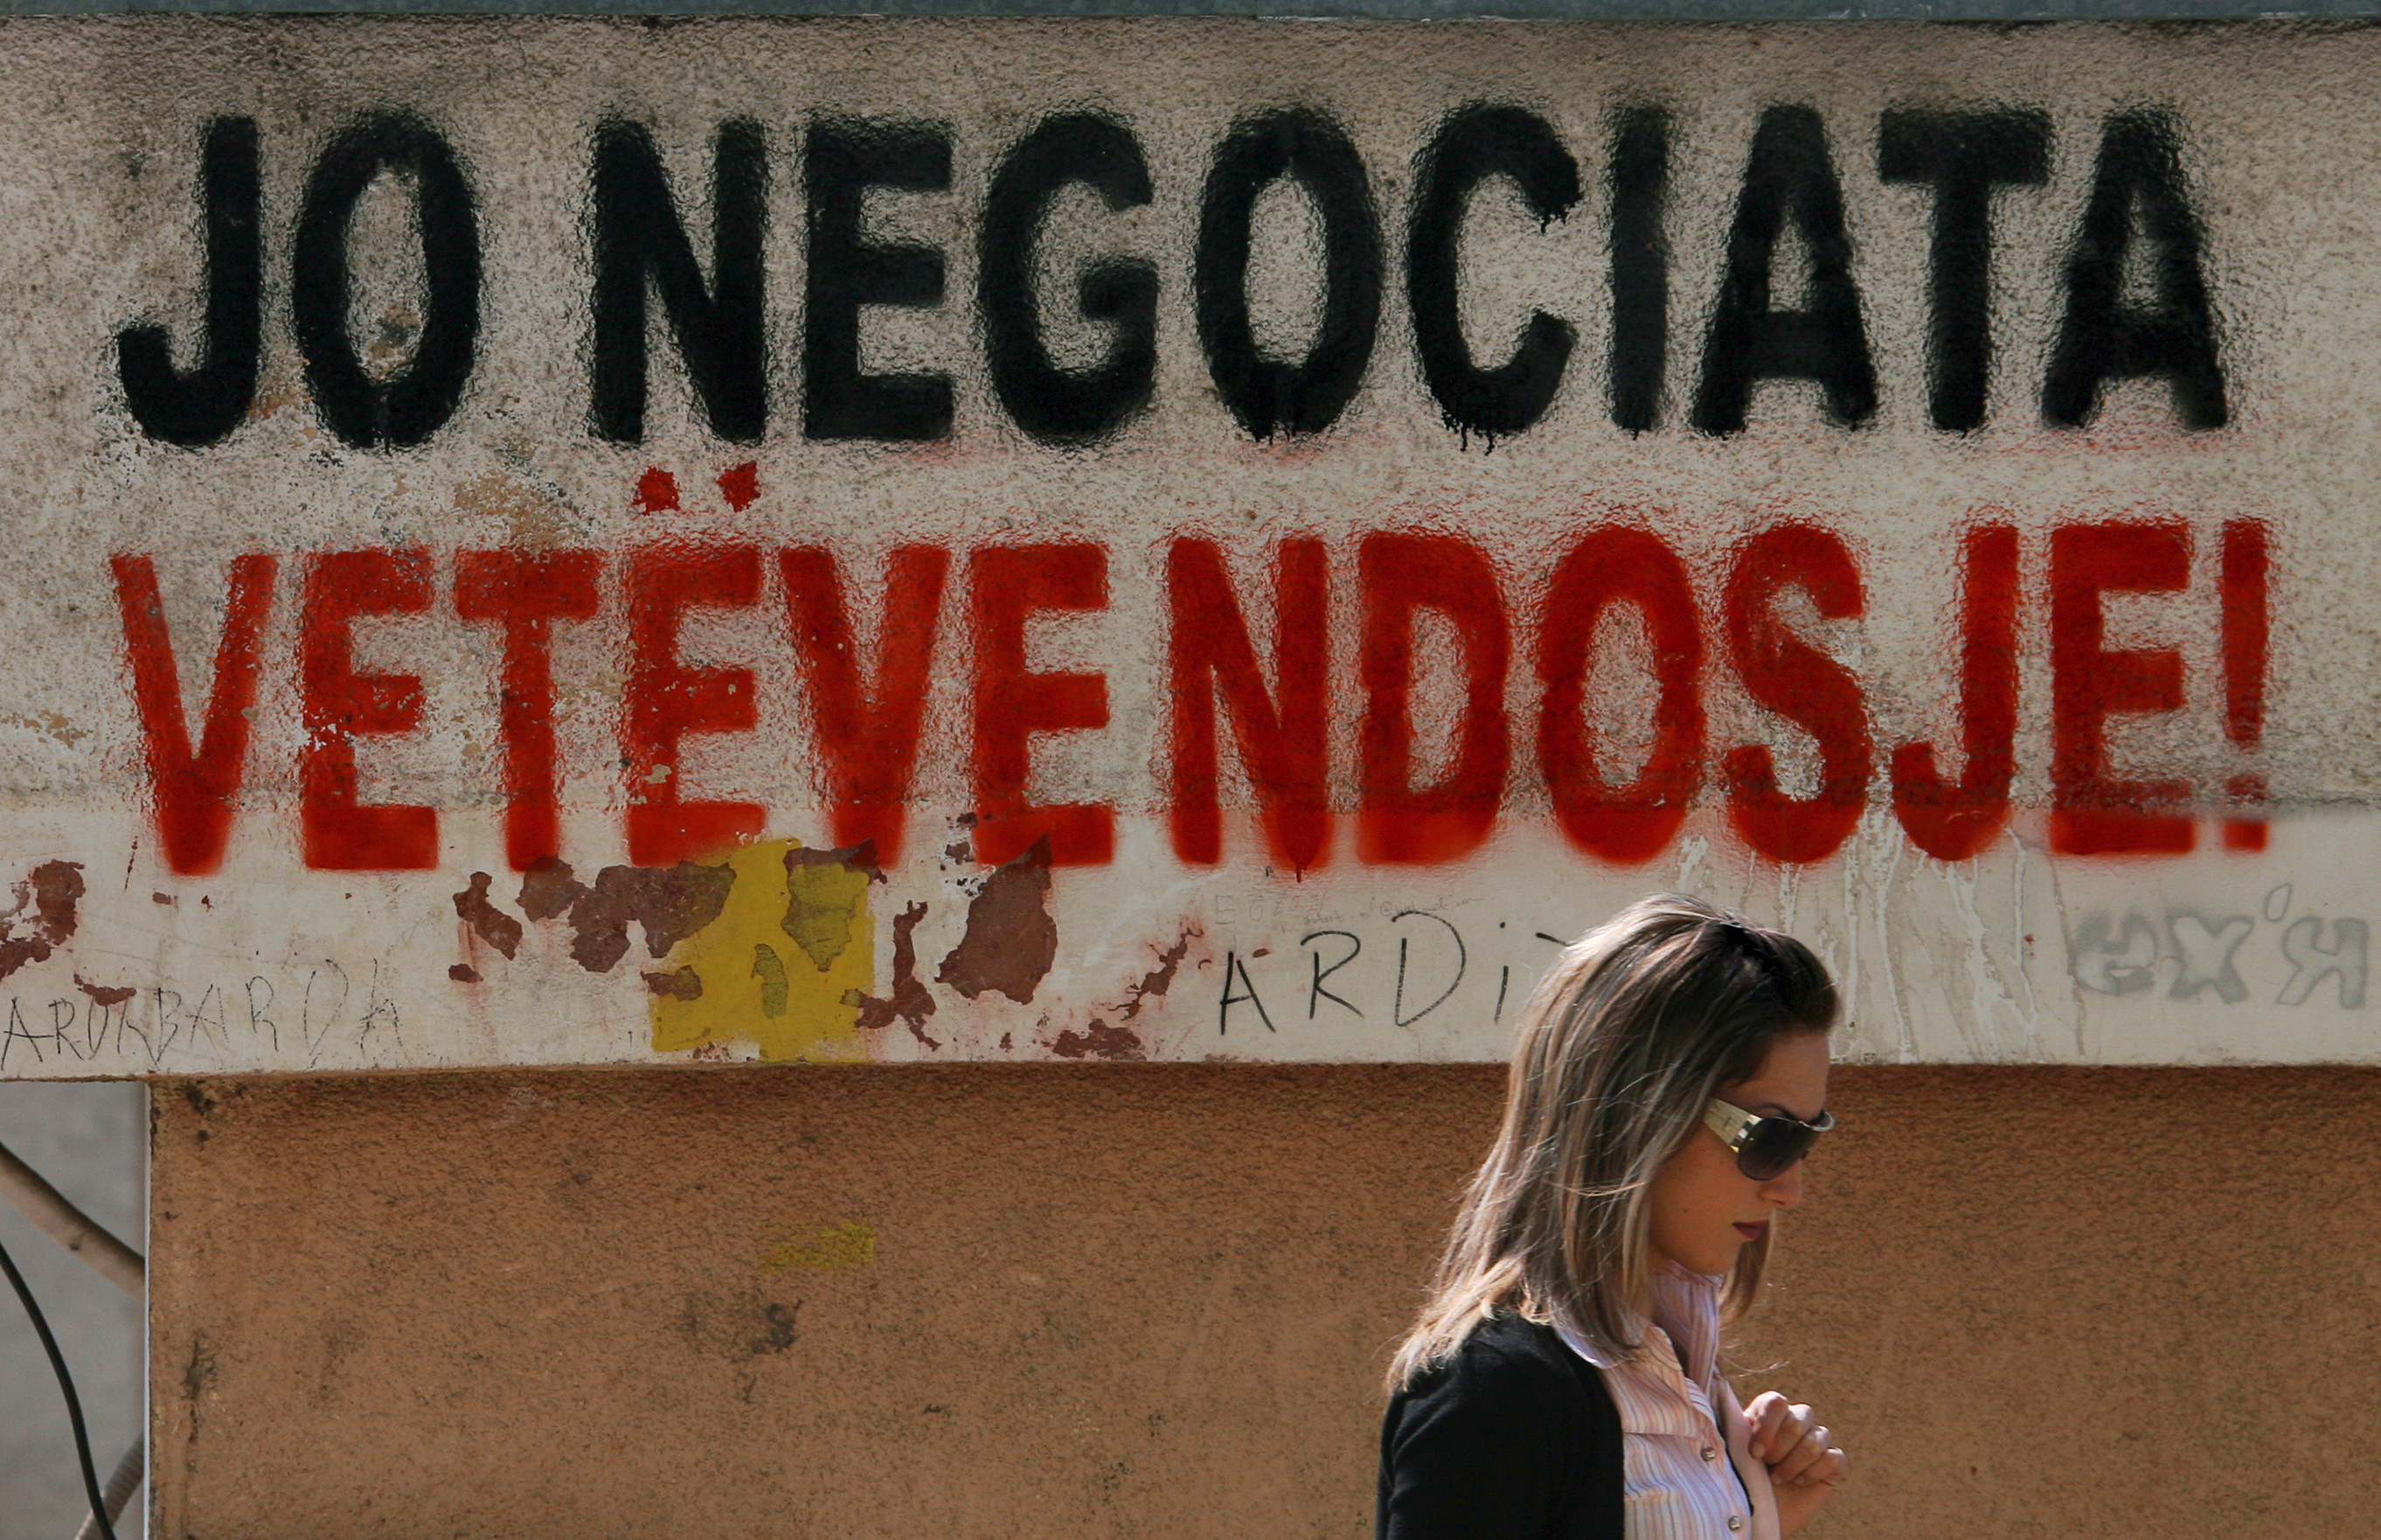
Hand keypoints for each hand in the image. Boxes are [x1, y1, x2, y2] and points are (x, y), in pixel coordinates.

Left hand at [1744, 1391, 1845, 1535]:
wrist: (1760, 1511)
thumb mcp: (1735, 1453)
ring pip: (1815, 1441)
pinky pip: (1834, 1458)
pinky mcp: (1833, 1460)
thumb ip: (1737, 1431)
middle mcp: (1797, 1418)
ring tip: (1777, 1478)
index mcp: (1770, 1411)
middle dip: (1779, 1450)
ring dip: (1792, 1466)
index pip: (1776, 1402)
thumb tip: (1730, 1413)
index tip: (1754, 1453)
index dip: (1767, 1427)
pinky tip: (1798, 1482)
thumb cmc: (1744, 1478)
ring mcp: (1818, 1438)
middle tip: (1766, 1467)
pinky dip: (1813, 1473)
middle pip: (1797, 1421)